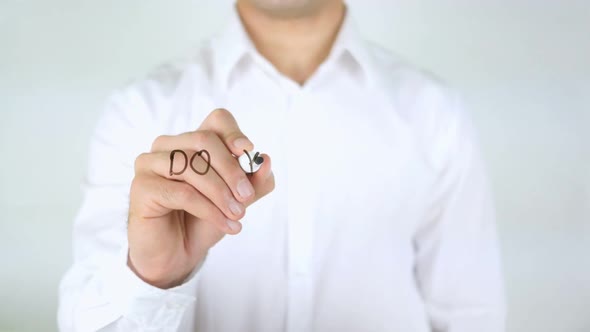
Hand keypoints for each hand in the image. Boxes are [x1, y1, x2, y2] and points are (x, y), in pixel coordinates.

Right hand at [127, 108, 274, 288]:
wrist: (178, 254)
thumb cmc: (204, 220)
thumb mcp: (237, 200)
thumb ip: (254, 182)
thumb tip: (266, 160)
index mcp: (192, 141)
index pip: (216, 120)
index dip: (234, 133)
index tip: (248, 152)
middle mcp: (168, 146)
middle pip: (204, 140)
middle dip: (231, 169)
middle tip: (247, 196)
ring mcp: (150, 163)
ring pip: (192, 166)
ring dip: (221, 193)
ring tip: (237, 215)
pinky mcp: (141, 187)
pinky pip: (182, 192)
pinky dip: (209, 209)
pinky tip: (226, 225)